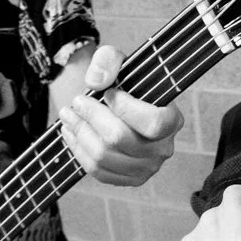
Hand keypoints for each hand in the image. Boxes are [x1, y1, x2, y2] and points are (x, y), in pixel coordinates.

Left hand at [60, 45, 183, 186]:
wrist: (120, 106)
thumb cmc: (123, 84)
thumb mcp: (117, 61)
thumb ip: (108, 60)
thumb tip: (96, 82)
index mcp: (172, 120)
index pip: (153, 123)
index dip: (126, 109)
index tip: (109, 93)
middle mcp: (163, 148)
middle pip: (120, 139)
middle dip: (91, 118)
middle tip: (76, 102)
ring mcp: (147, 168)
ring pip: (104, 156)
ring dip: (80, 134)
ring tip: (68, 116)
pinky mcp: (128, 180)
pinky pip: (98, 171)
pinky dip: (79, 151)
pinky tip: (71, 134)